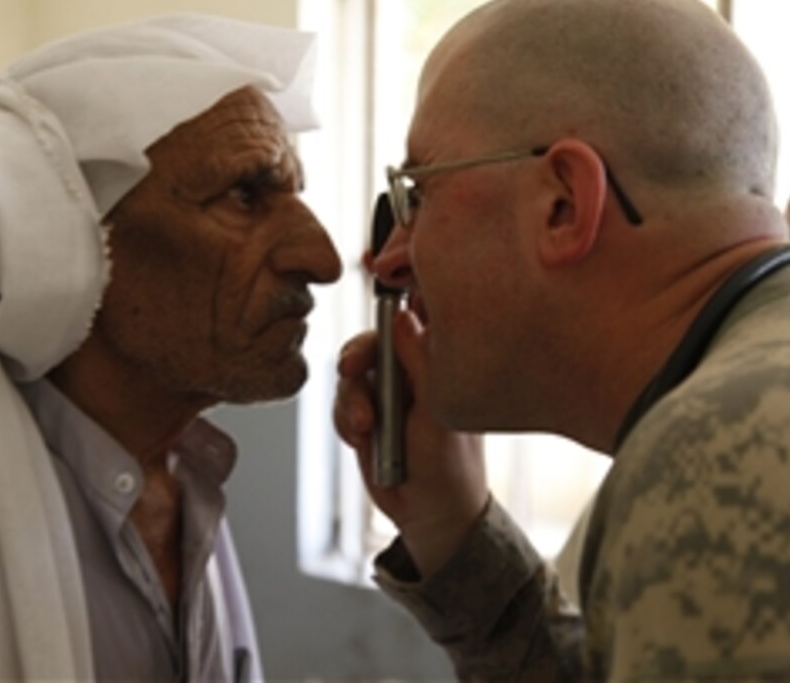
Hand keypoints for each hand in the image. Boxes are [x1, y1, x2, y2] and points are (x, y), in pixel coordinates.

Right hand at [333, 309, 488, 578]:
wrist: (429, 515)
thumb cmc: (449, 466)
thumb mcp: (438, 412)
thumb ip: (421, 362)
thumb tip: (403, 314)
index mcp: (441, 363)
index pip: (420, 314)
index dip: (398, 293)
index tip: (376, 274)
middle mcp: (413, 371)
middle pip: (374, 339)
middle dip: (358, 355)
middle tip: (350, 369)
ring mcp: (388, 393)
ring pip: (351, 373)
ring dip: (351, 399)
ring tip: (366, 428)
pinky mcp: (365, 414)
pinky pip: (340, 402)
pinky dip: (344, 420)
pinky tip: (362, 440)